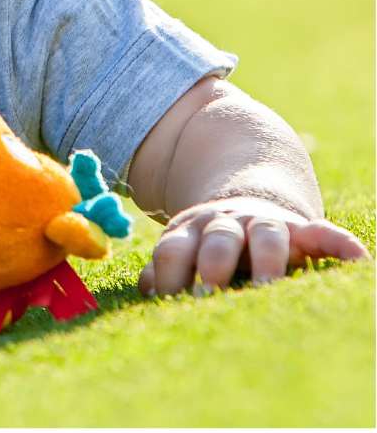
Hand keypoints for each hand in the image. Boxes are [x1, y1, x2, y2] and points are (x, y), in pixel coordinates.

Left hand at [138, 196, 369, 295]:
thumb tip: (148, 288)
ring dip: (266, 260)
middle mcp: (225, 222)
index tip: (168, 304)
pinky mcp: (300, 228)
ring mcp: (263, 222)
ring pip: (265, 234)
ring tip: (267, 288)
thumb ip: (168, 266)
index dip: (168, 276)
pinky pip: (322, 231)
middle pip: (218, 239)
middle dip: (212, 267)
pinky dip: (339, 243)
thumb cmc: (209, 241)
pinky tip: (356, 259)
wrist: (247, 199)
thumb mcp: (183, 245)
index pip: (173, 250)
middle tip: (209, 297)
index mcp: (189, 230)